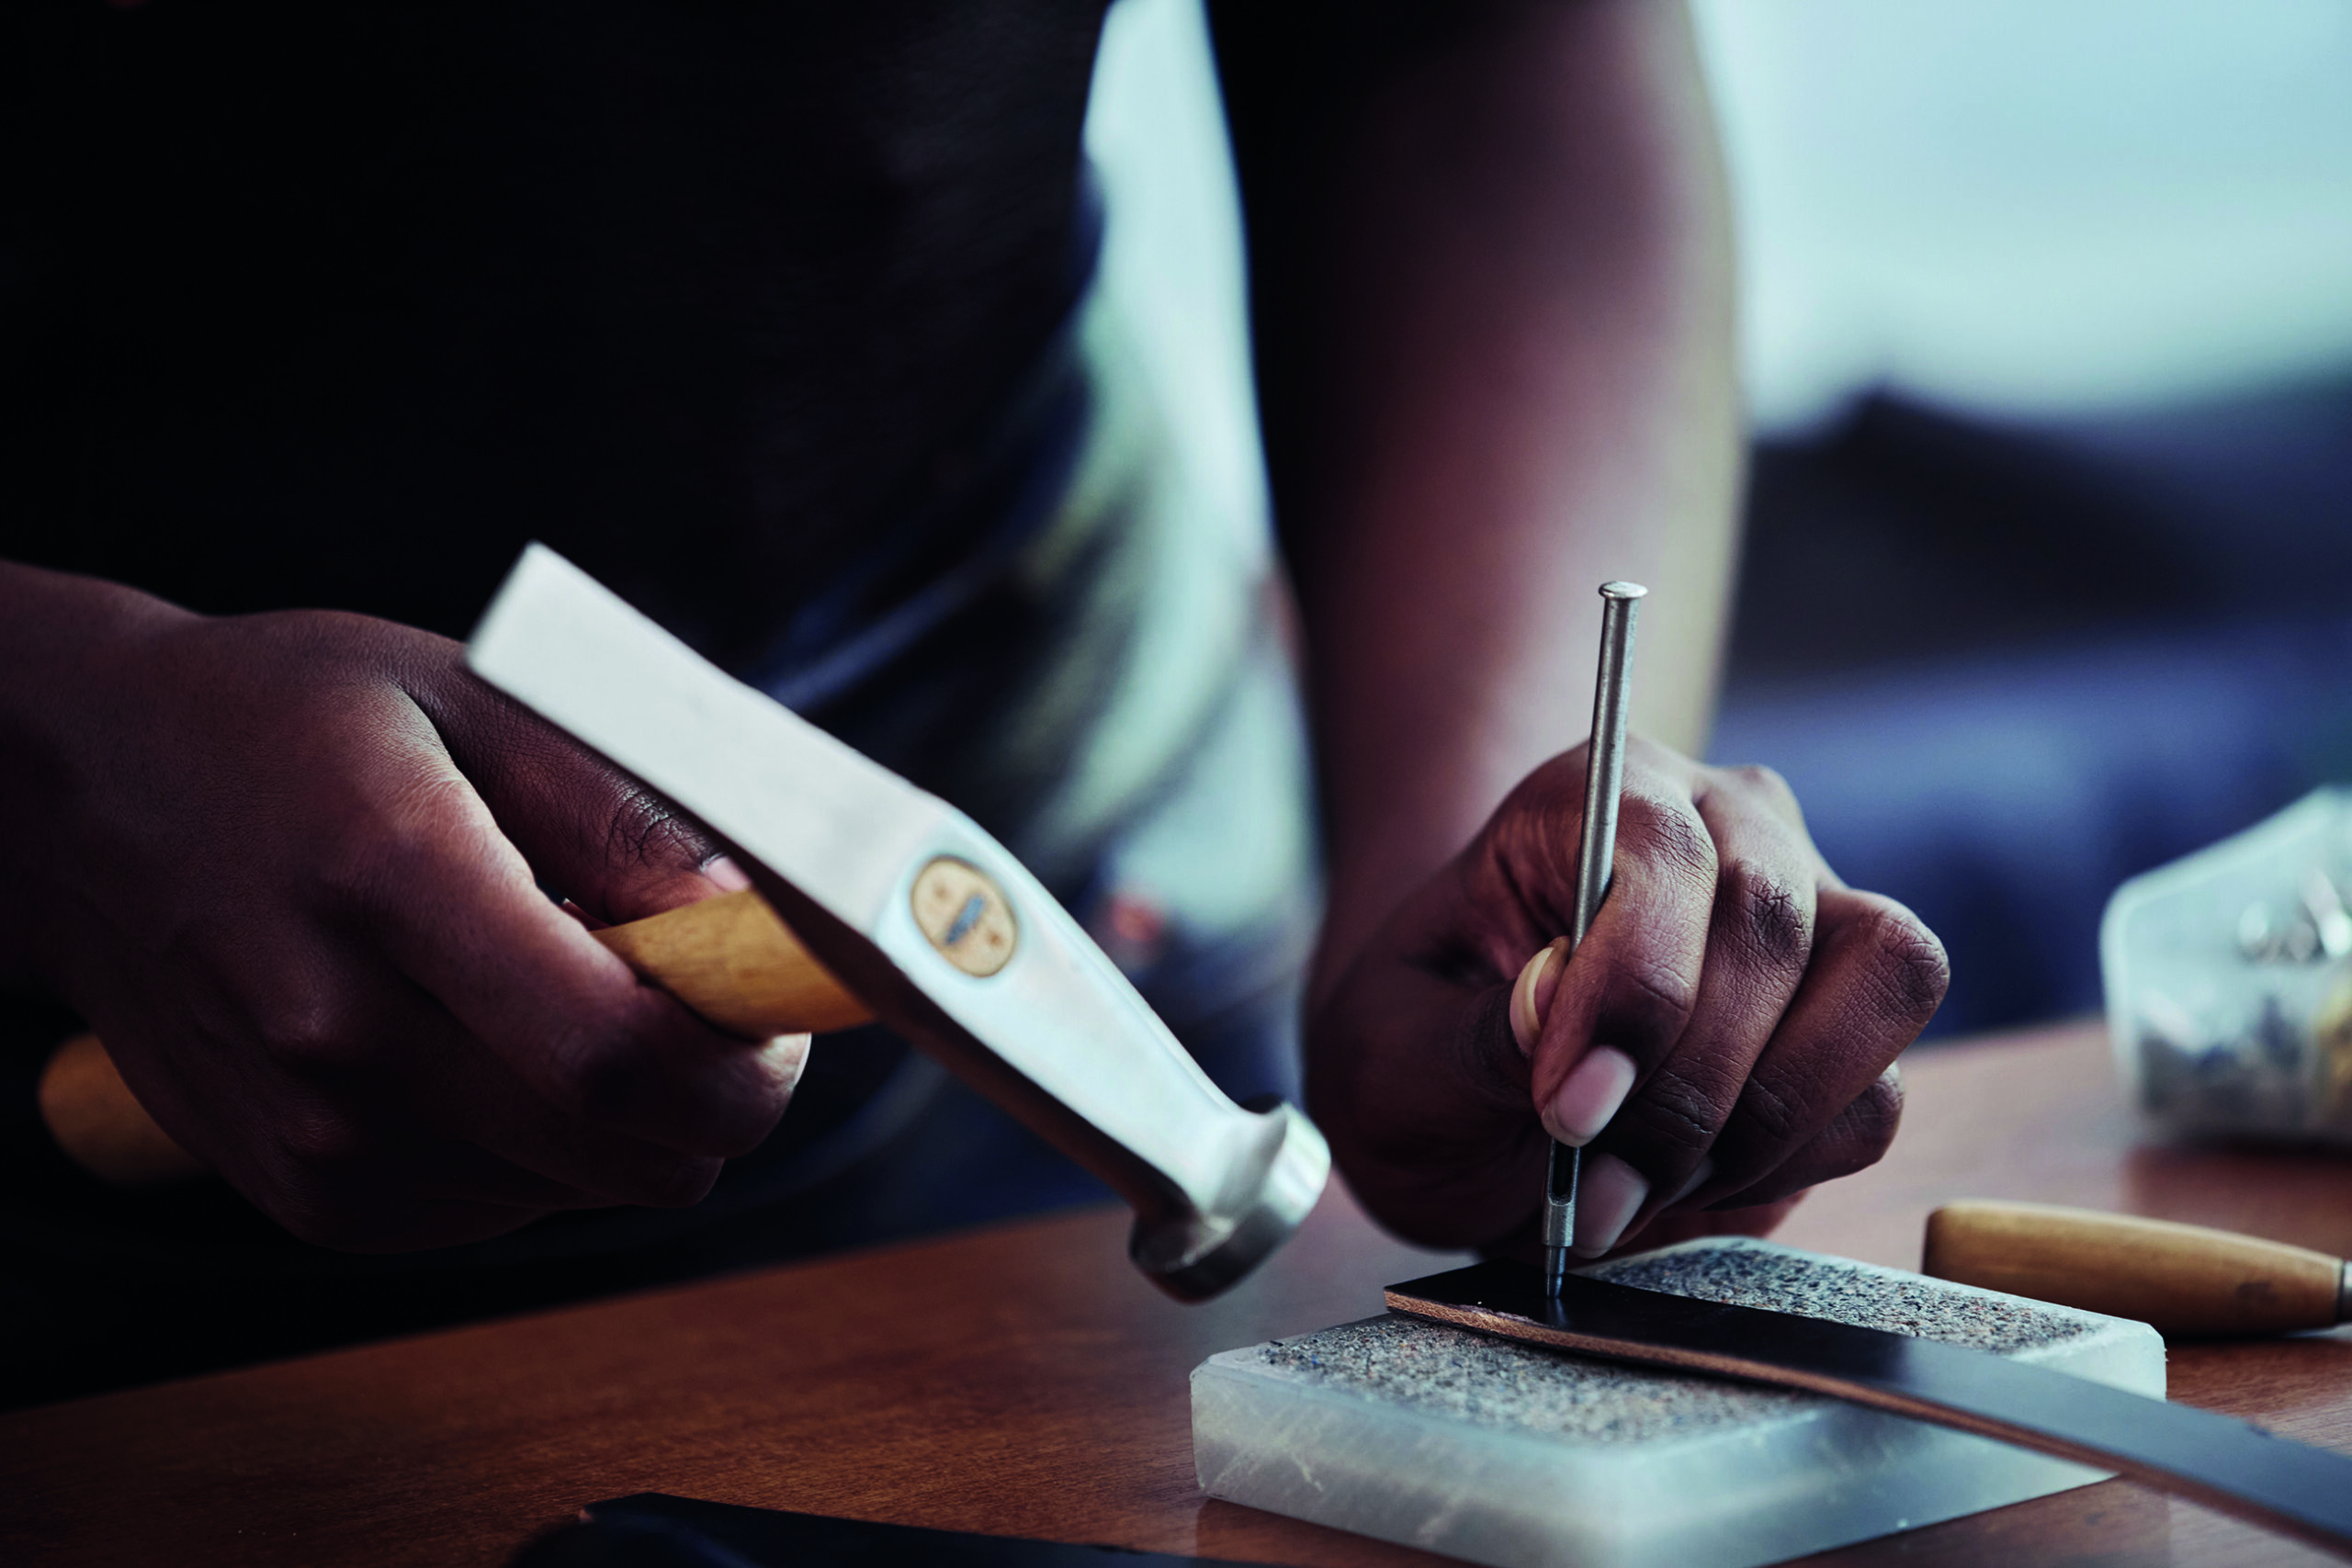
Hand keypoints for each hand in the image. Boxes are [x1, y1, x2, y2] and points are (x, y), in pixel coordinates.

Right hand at [0, 567, 802, 1249]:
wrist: (83, 802)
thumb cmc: (294, 723)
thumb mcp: (476, 695)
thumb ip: (627, 809)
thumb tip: (752, 919)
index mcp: (391, 882)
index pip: (615, 1052)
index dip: (744, 1062)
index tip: (779, 1013)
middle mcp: (337, 1033)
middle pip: (620, 1148)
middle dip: (715, 1092)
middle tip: (700, 994)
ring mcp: (311, 1134)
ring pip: (582, 1191)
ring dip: (624, 1114)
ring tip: (554, 987)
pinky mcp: (305, 1196)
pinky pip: (507, 1210)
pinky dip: (546, 1145)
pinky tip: (486, 1041)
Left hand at [1305, 736, 1946, 1258]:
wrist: (1462, 1114)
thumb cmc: (1422, 1056)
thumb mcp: (1394, 1055)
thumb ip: (1474, 1034)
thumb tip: (1559, 1006)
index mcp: (1598, 795)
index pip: (1662, 854)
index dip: (1634, 987)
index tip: (1569, 1107)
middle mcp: (1728, 827)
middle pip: (1773, 920)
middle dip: (1687, 1083)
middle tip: (1592, 1187)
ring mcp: (1815, 914)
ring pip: (1877, 984)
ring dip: (1759, 1125)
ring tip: (1635, 1189)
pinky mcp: (1856, 1021)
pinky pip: (1875, 1096)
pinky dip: (1789, 1164)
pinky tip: (1688, 1184)